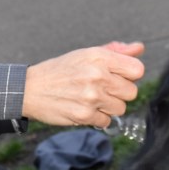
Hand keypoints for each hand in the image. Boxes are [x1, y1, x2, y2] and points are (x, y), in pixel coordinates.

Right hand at [22, 42, 144, 128]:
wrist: (29, 89)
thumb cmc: (59, 71)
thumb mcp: (85, 55)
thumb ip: (114, 52)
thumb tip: (139, 48)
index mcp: (99, 57)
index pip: (137, 70)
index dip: (129, 76)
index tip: (117, 78)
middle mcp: (97, 75)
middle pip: (132, 92)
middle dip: (118, 93)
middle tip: (101, 90)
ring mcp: (91, 96)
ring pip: (120, 108)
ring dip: (108, 107)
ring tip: (90, 100)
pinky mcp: (84, 115)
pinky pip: (106, 121)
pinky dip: (97, 118)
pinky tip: (83, 109)